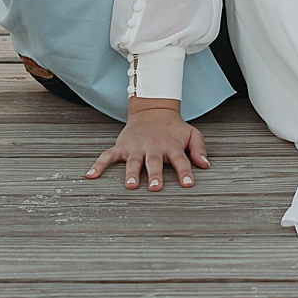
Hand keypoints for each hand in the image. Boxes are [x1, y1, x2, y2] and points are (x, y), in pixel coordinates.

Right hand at [86, 97, 209, 190]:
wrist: (153, 110)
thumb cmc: (173, 128)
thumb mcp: (191, 134)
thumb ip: (199, 148)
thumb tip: (206, 165)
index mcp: (171, 145)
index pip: (180, 160)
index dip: (184, 172)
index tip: (188, 184)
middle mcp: (154, 147)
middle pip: (154, 162)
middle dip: (155, 174)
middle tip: (155, 187)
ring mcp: (137, 147)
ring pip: (133, 161)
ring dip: (132, 173)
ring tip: (130, 185)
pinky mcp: (123, 146)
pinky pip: (109, 155)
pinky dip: (99, 164)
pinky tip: (91, 175)